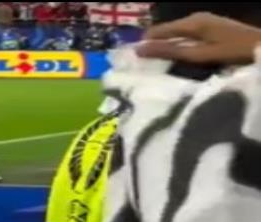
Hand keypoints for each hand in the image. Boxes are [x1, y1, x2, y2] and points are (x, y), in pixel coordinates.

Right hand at [137, 12, 260, 64]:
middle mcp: (195, 18)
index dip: (145, 42)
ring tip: (153, 60)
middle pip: (167, 30)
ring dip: (164, 44)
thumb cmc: (231, 52)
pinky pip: (185, 34)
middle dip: (154, 43)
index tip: (130, 56)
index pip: (159, 30)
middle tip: (140, 61)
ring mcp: (204, 21)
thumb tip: (140, 49)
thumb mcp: (198, 54)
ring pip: (176, 32)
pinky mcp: (210, 28)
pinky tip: (174, 54)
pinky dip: (176, 44)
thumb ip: (170, 51)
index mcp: (192, 22)